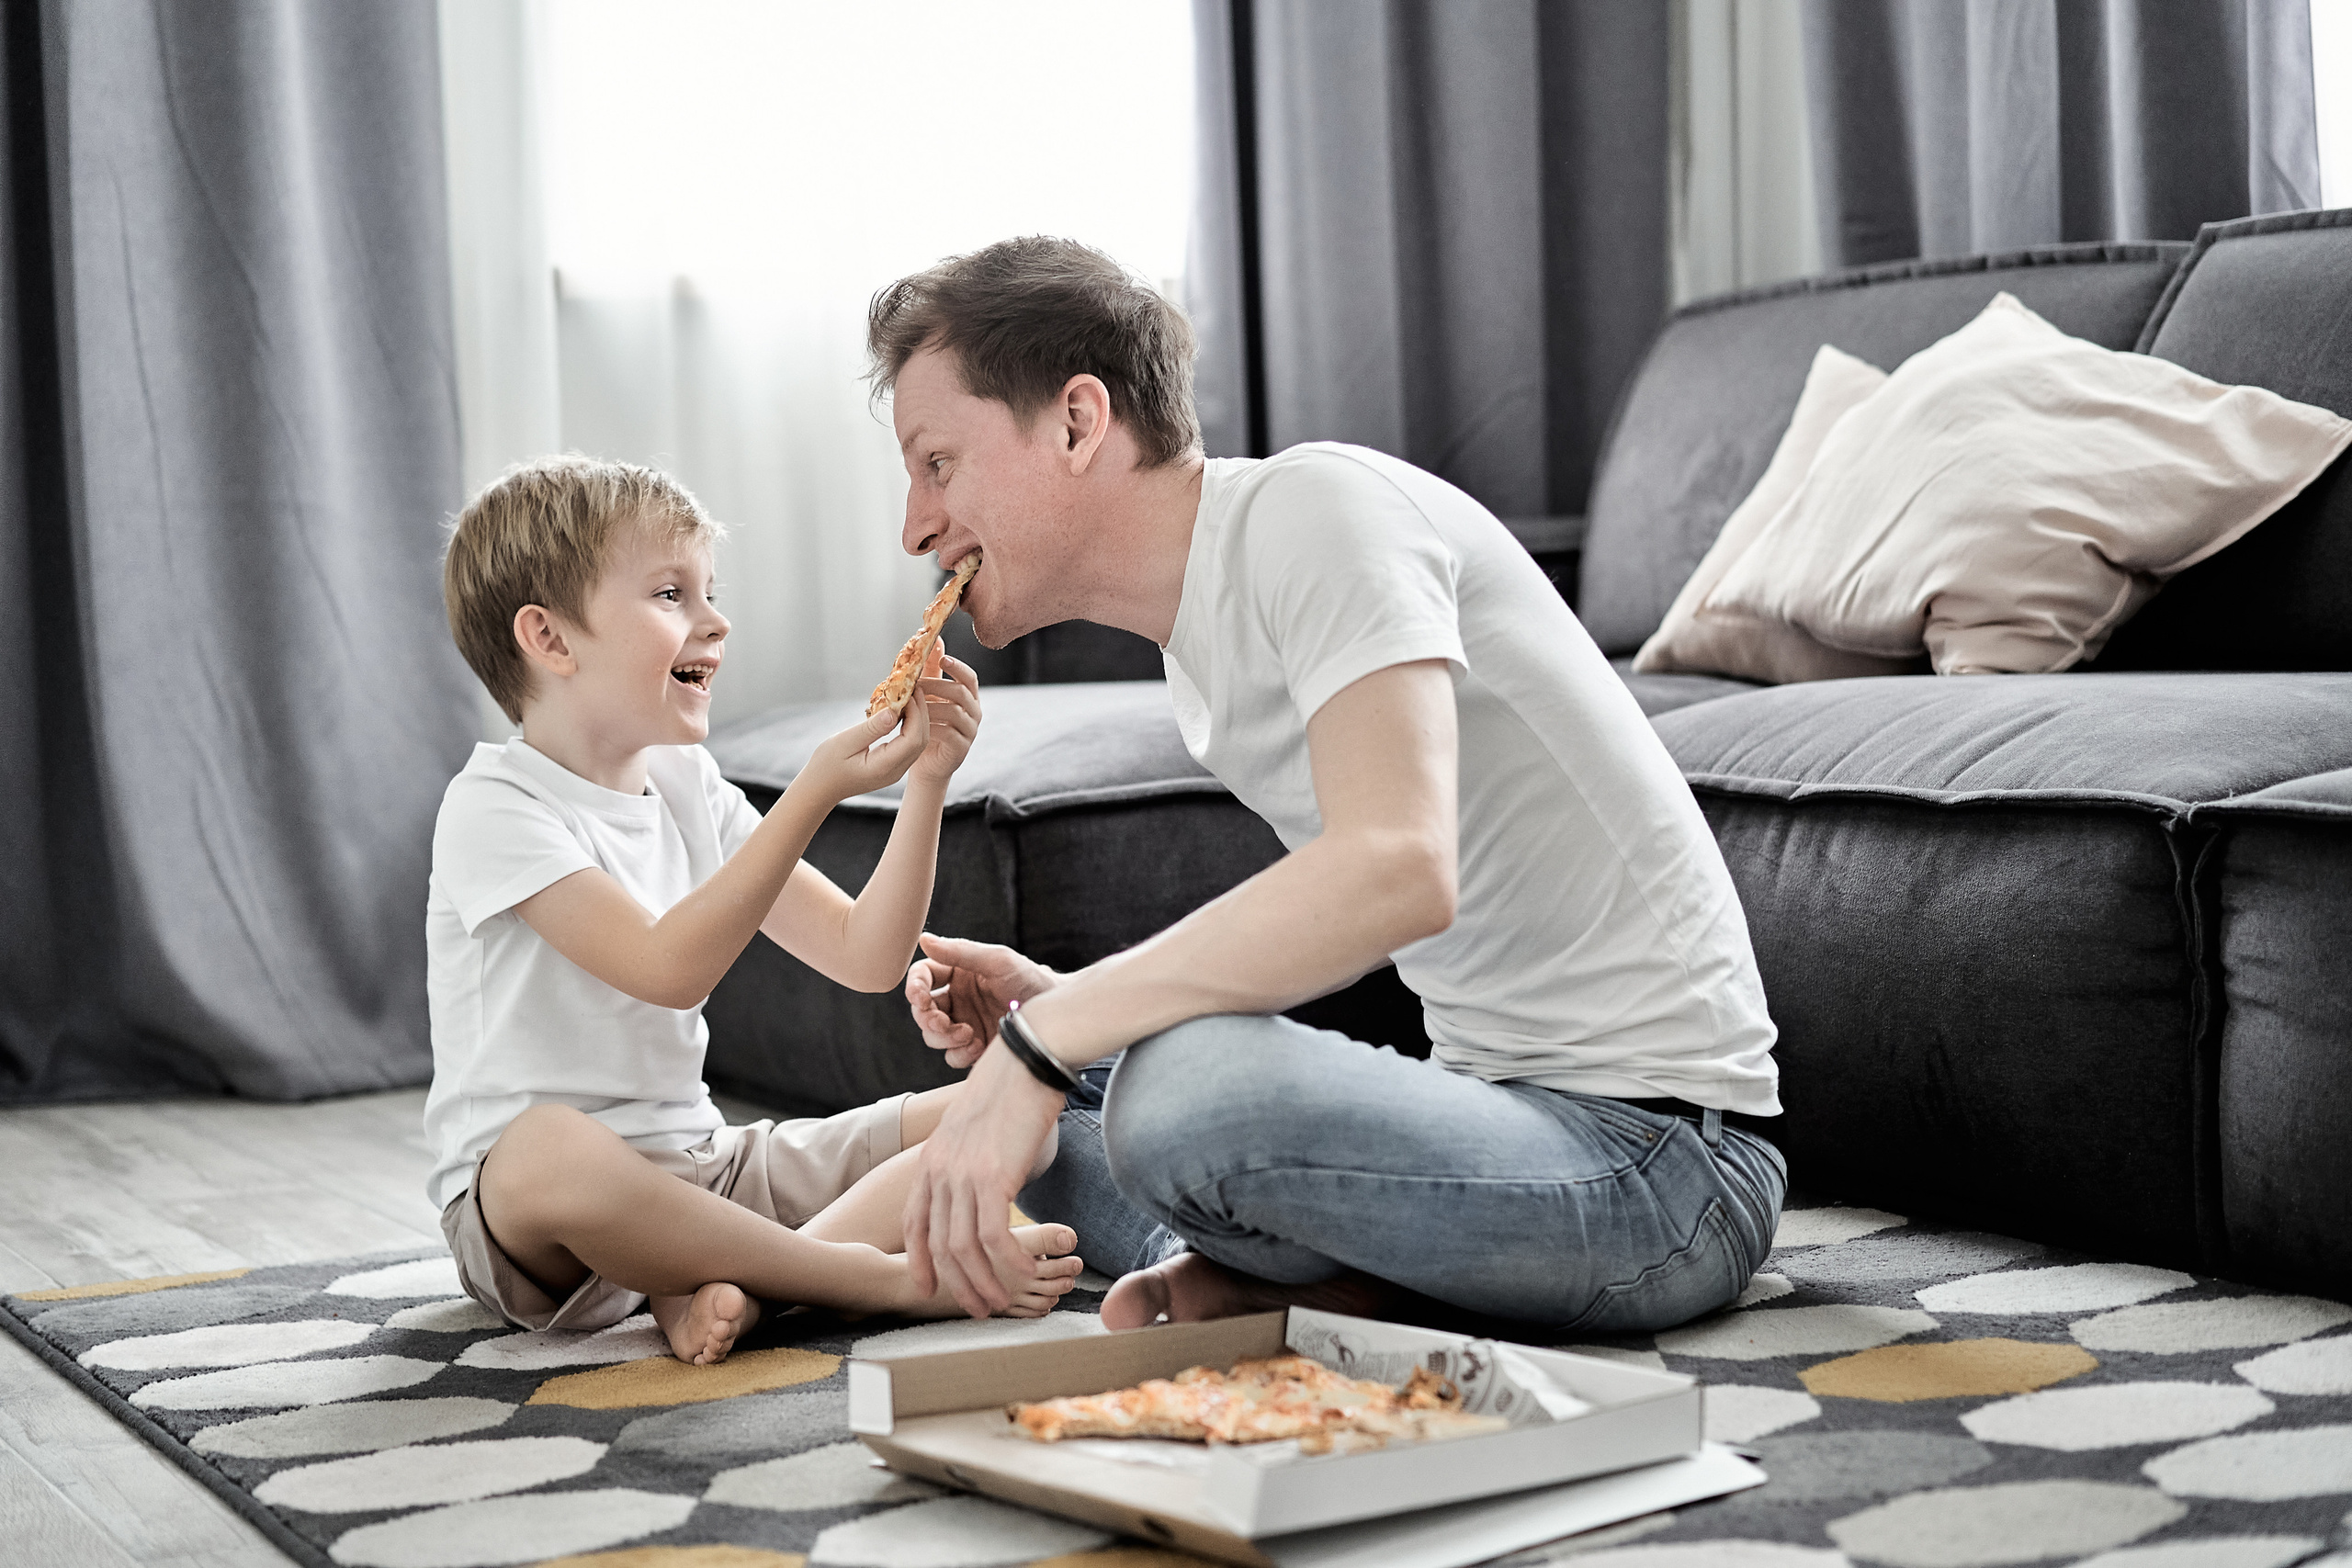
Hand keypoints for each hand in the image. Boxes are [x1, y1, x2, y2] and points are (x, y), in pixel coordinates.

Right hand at [788, 698, 929, 806]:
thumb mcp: (845, 742)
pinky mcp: (893, 767)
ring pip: (918, 743)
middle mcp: (896, 772)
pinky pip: (909, 745)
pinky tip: (902, 711)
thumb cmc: (827, 765)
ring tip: (910, 695)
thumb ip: (871, 728)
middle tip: (914, 687)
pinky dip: (910, 726)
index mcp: (885, 767)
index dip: (916, 713)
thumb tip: (894, 711)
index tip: (910, 691)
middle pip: (921, 741)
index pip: (913, 738)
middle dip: (921, 713)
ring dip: (918, 719)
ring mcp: (896, 771)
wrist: (821, 787)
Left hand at [903, 1038, 1067, 1314]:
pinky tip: (1023, 1272)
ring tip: (1000, 1303)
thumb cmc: (1011, 1088)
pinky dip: (1008, 1262)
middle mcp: (939, 1171)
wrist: (1028, 1059)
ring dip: (982, 1282)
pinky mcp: (992, 1177)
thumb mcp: (975, 1126)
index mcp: (931, 1159)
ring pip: (964, 1248)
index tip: (928, 1287)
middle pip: (939, 1243)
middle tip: (976, 1307)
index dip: (920, 1259)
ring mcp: (962, 1175)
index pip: (915, 1221)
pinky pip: (994, 1237)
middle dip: (956, 1283)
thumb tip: (985, 1182)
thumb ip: (969, 1158)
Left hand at [905, 650, 980, 787]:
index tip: (942, 659)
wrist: (926, 763)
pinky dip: (931, 727)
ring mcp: (970, 731)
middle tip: (914, 685)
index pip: (970, 678)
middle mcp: (974, 713)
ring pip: (954, 712)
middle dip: (936, 686)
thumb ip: (932, 671)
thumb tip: (935, 639)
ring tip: (911, 705)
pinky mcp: (961, 748)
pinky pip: (948, 733)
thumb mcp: (928, 696)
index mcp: (968, 698)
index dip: (958, 667)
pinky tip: (916, 725)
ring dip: (930, 706)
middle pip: (960, 692)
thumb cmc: (927, 726)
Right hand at [905, 933, 1057, 1069]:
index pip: (923, 977)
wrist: (1054, 1015)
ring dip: (943, 1037)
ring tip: (969, 1034)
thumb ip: (960, 952)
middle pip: (922, 1010)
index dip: (914, 986)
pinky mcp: (974, 1048)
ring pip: (932, 1035)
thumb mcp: (997, 960)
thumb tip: (924, 940)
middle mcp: (957, 999)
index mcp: (958, 974)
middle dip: (927, 1018)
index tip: (920, 996)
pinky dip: (959, 1053)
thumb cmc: (1030, 980)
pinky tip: (978, 1046)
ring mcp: (964, 1024)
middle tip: (943, 1022)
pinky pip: (952, 1056)